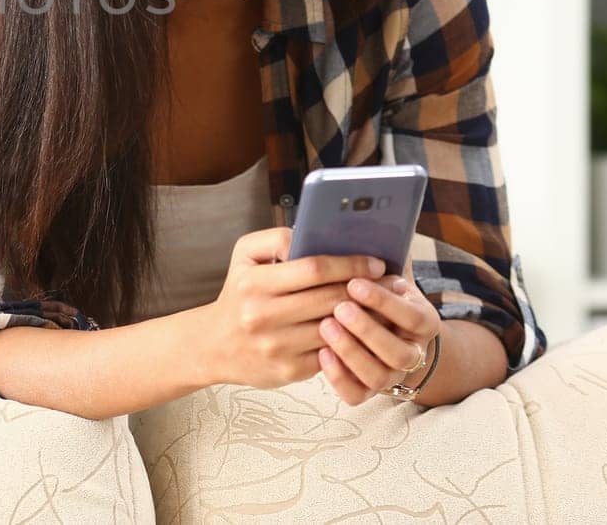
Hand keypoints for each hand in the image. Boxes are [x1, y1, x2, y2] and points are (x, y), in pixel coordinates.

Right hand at [193, 227, 385, 391]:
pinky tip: (365, 330)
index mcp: (254, 283)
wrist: (214, 344)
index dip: (348, 264)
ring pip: (336, 329)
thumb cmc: (239, 293)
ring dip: (366, 317)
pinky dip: (351, 341)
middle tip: (391, 282)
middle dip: (366, 289)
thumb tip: (313, 235)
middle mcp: (263, 315)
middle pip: (330, 299)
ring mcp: (276, 346)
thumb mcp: (244, 256)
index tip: (374, 262)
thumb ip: (275, 238)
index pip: (312, 269)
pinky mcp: (288, 371)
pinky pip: (330, 354)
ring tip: (385, 304)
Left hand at [317, 270, 441, 405]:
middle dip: (367, 328)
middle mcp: (413, 352)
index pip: (412, 315)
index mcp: (423, 321)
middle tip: (339, 306)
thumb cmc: (380, 295)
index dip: (384, 301)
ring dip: (351, 351)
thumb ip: (385, 260)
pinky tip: (321, 353)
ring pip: (377, 376)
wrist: (390, 335)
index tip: (355, 282)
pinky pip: (355, 394)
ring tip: (324, 326)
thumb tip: (369, 229)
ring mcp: (390, 375)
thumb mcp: (390, 276)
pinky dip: (339, 377)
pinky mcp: (366, 391)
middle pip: (397, 352)